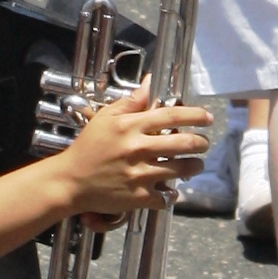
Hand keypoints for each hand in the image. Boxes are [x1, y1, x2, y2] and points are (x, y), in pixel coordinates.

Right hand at [57, 93, 211, 214]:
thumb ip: (132, 101)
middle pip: (184, 143)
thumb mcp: (105, 118)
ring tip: (195, 165)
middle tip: (204, 143)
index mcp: (131, 126)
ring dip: (194, 166)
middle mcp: (138, 149)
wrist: (70, 181)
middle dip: (201, 142)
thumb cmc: (88, 147)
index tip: (207, 117)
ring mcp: (139, 174)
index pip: (172, 116)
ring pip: (182, 170)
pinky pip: (166, 196)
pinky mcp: (138, 197)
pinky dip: (172, 193)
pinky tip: (171, 189)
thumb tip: (150, 82)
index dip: (195, 115)